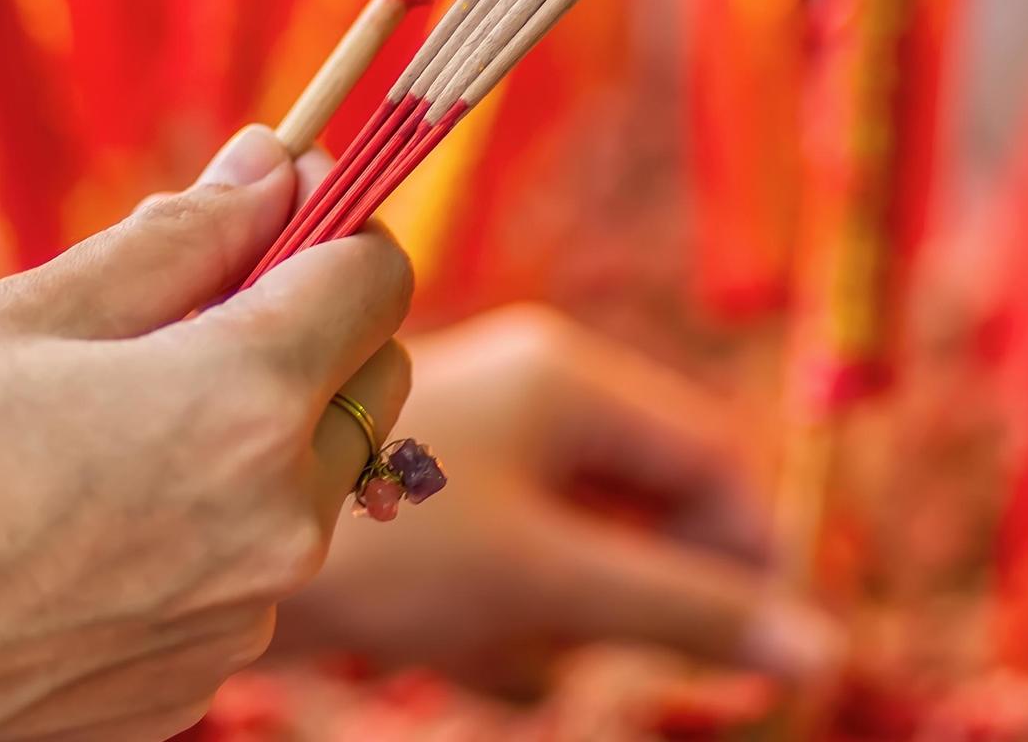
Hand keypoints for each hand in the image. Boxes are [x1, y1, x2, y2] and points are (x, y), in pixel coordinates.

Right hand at [0, 127, 414, 740]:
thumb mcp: (12, 319)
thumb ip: (174, 240)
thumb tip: (275, 167)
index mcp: (239, 408)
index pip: (377, 276)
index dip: (329, 223)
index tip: (264, 208)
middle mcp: (273, 524)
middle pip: (369, 379)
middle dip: (304, 328)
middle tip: (177, 310)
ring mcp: (238, 618)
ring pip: (309, 479)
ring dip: (250, 432)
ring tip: (93, 431)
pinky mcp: (193, 683)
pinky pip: (243, 569)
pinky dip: (198, 525)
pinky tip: (75, 522)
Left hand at [279, 304, 842, 699]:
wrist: (206, 543)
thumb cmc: (389, 543)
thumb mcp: (552, 581)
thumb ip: (686, 611)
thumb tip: (821, 651)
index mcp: (569, 376)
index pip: (708, 456)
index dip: (745, 551)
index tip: (753, 644)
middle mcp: (528, 393)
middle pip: (643, 504)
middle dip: (632, 593)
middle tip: (592, 650)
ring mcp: (474, 446)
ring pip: (574, 548)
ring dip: (559, 618)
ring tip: (493, 641)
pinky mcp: (429, 500)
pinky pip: (509, 568)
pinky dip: (502, 625)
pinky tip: (458, 648)